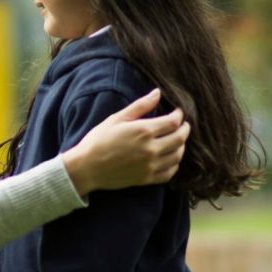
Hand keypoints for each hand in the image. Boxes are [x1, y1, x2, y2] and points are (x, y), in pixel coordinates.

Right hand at [62, 88, 189, 194]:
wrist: (86, 167)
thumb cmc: (98, 140)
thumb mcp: (117, 118)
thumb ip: (140, 106)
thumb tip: (157, 93)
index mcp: (144, 131)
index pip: (173, 121)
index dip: (179, 115)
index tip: (177, 112)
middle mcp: (151, 149)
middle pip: (180, 138)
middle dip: (184, 129)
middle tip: (183, 125)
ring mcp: (150, 166)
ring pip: (178, 156)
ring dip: (181, 146)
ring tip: (177, 140)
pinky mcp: (147, 179)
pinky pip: (169, 172)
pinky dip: (174, 164)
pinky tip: (170, 158)